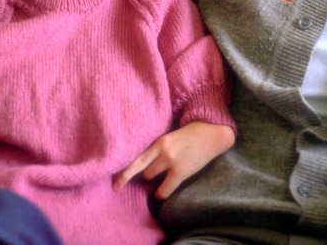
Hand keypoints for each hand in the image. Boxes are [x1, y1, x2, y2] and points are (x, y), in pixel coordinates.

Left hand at [113, 121, 234, 199]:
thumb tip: (144, 162)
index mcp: (159, 140)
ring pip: (150, 176)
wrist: (211, 134)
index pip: (136, 157)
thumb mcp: (171, 136)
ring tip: (162, 175)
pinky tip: (160, 193)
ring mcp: (171, 161)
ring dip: (153, 178)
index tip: (115, 184)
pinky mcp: (181, 171)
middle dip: (140, 173)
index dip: (124, 171)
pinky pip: (164, 188)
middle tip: (142, 176)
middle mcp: (162, 150)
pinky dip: (160, 192)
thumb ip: (158, 147)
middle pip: (140, 167)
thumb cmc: (191, 135)